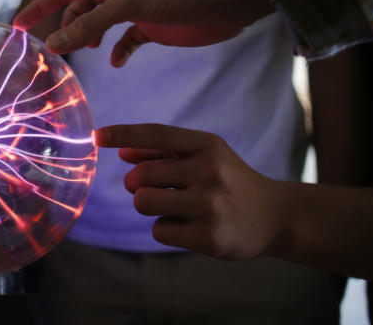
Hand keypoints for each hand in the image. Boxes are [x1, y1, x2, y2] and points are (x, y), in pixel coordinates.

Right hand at [13, 0, 273, 65]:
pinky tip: (115, 62)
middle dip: (65, 28)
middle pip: (78, 11)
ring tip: (85, 53)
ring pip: (98, 26)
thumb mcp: (126, 8)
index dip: (39, 7)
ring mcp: (133, 11)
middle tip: (54, 52)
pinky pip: (123, 41)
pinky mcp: (150, 28)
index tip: (17, 26)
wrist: (221, 2)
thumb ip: (90, 25)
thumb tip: (55, 44)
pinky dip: (116, 51)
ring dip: (88, 39)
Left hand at [95, 123, 286, 259]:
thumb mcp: (204, 156)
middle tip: (156, 188)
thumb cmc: (228, 180)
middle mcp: (209, 172)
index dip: (123, 134)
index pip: (157, 134)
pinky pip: (159, 231)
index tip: (97, 136)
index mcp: (207, 146)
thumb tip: (121, 151)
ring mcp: (209, 206)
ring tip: (174, 207)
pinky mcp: (208, 237)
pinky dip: (166, 229)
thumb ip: (162, 152)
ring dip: (149, 206)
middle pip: (139, 176)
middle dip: (136, 184)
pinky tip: (190, 226)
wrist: (275, 216)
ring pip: (143, 203)